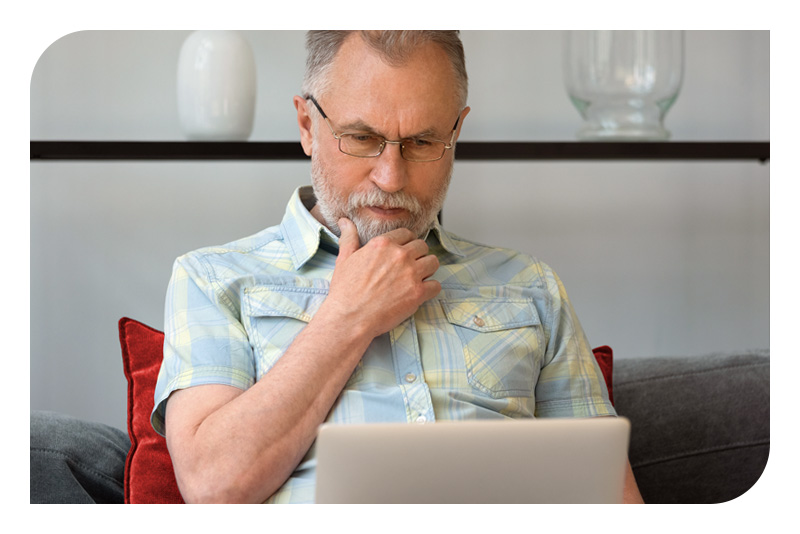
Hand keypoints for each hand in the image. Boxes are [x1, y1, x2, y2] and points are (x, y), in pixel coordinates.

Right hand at [324, 217, 440, 338]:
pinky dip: (430, 289)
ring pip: (433, 262)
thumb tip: (344, 222)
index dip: (407, 242)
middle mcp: (399, 255)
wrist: (350, 317)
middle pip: (422, 246)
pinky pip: (436, 285)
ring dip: (427, 269)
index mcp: (383, 244)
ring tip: (418, 278)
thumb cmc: (345, 291)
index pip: (407, 234)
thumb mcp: (344, 259)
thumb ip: (349, 238)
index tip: (404, 251)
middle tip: (410, 266)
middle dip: (418, 255)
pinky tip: (420, 292)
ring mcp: (411, 274)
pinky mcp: (418, 293)